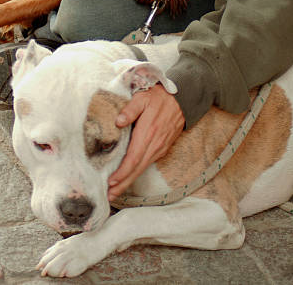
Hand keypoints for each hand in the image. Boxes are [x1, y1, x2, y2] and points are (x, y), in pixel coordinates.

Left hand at [108, 84, 184, 200]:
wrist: (182, 99)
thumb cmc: (159, 97)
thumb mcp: (142, 98)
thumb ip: (130, 109)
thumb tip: (118, 122)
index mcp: (147, 133)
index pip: (133, 158)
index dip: (122, 172)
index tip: (111, 182)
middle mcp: (154, 145)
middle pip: (137, 169)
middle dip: (123, 184)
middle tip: (110, 196)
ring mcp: (160, 148)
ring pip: (143, 168)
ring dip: (129, 181)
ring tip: (116, 190)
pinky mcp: (162, 148)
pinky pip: (148, 163)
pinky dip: (137, 172)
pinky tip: (129, 176)